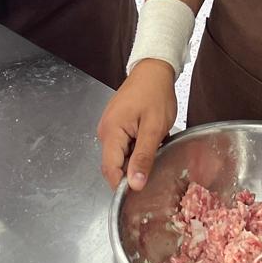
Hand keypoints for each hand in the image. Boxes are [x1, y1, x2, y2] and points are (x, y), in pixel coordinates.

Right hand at [97, 59, 176, 190]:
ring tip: (156, 147)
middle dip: (134, 170)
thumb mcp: (154, 128)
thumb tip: (135, 184)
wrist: (153, 69)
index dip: (124, 186)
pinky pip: (124, 146)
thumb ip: (144, 157)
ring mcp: (110, 128)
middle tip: (156, 165)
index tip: (142, 193)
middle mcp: (105, 132)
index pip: (110, 170)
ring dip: (138, 158)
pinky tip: (151, 140)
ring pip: (121, 156)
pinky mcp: (116, 126)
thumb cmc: (155, 93)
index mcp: (111, 132)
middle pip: (115, 165)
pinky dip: (138, 148)